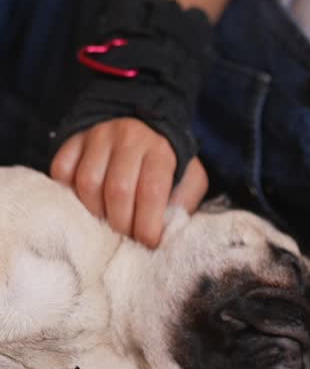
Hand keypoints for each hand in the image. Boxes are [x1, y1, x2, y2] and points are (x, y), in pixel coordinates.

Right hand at [50, 117, 208, 247]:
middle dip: (121, 224)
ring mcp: (97, 135)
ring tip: (106, 222)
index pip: (151, 191)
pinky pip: (62, 170)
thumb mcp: (189, 179)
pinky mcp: (74, 139)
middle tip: (126, 237)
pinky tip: (85, 202)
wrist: (142, 125)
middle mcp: (128, 137)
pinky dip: (69, 192)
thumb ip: (183, 204)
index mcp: (160, 150)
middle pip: (117, 189)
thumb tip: (167, 234)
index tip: (148, 243)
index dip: (147, 225)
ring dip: (95, 212)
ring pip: (87, 182)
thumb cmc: (166, 164)